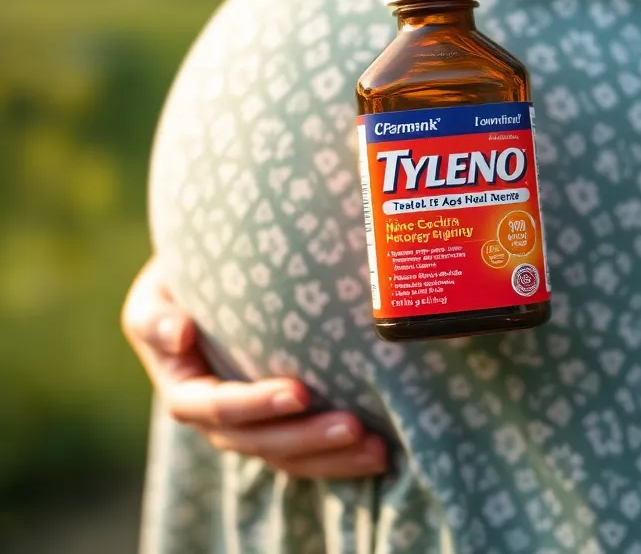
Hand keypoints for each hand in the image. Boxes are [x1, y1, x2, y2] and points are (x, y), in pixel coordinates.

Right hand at [122, 258, 387, 477]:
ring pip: (290, 456)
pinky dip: (341, 456)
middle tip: (355, 427)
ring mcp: (251, 427)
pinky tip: (381, 453)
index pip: (218, 408)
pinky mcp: (282, 427)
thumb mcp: (155, 295)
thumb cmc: (179, 286)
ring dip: (333, 457)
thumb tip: (179, 335)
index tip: (300, 392)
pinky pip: (308, 453)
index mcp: (185, 391)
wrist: (206, 289)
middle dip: (307, 438)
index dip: (256, 405)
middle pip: (261, 442)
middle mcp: (216, 420)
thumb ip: (156, 316)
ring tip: (377, 450)